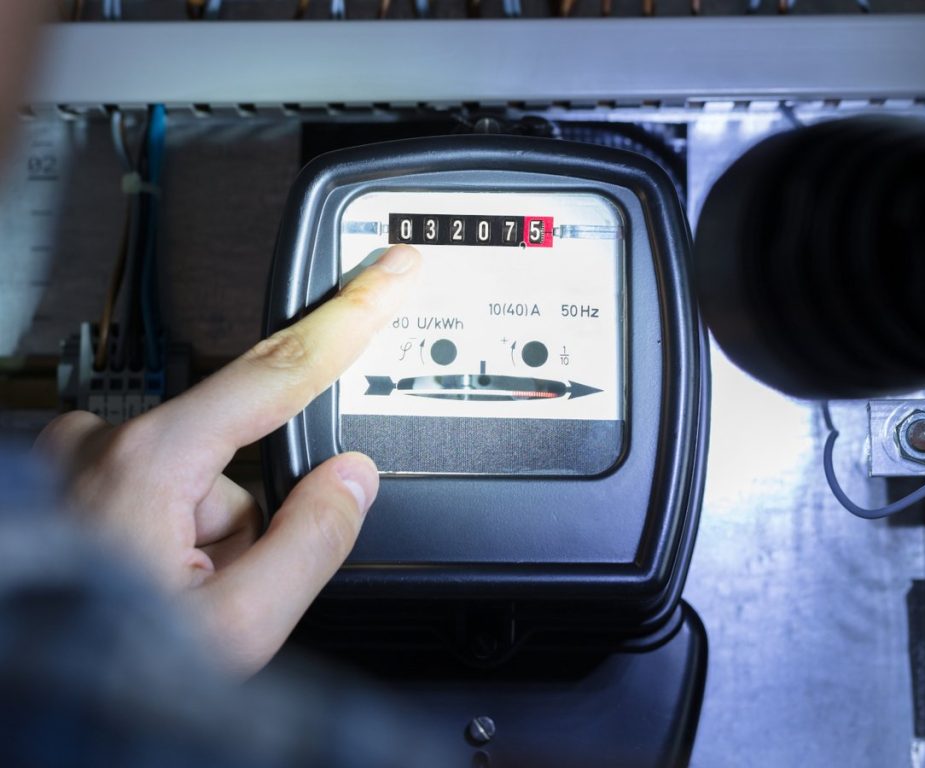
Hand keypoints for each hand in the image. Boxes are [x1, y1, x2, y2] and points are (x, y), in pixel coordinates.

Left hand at [34, 244, 421, 675]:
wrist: (21, 713)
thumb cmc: (98, 673)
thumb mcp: (236, 629)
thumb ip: (311, 542)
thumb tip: (351, 479)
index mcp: (147, 464)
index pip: (278, 373)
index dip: (349, 318)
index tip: (388, 273)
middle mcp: (100, 443)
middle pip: (238, 453)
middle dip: (247, 520)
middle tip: (215, 592)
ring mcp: (75, 460)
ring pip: (196, 478)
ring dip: (203, 536)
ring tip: (168, 602)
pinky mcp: (64, 478)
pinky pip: (153, 487)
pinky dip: (164, 533)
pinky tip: (139, 586)